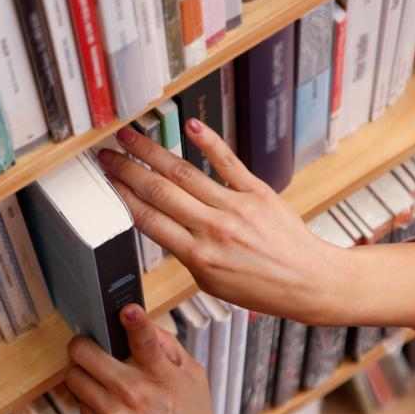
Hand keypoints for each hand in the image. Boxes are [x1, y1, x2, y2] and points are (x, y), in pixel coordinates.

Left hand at [66, 304, 215, 413]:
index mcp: (160, 375)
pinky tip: (109, 406)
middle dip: (84, 344)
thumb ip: (168, 346)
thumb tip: (141, 322)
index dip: (134, 321)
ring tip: (99, 377)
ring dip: (82, 371)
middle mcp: (133, 392)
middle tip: (90, 347)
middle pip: (83, 352)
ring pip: (73, 375)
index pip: (145, 341)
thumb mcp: (193, 378)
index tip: (127, 311)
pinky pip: (79, 402)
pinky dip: (89, 398)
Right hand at [97, 120, 414, 328]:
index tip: (105, 183)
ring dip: (153, 151)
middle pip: (159, 192)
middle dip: (127, 171)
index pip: (149, 220)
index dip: (122, 197)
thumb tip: (159, 225)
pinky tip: (192, 126)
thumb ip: (185, 252)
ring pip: (185, 174)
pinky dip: (210, 142)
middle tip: (106, 156)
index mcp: (199, 257)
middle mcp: (215, 229)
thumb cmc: (261, 287)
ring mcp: (237, 207)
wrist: (309, 282)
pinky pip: (229, 163)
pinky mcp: (258, 192)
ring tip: (131, 137)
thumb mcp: (210, 282)